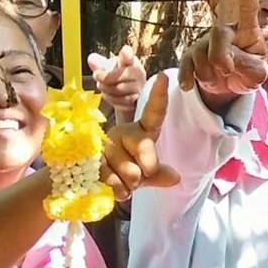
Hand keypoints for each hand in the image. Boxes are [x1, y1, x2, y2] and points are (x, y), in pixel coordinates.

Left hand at [90, 45, 146, 121]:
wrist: (127, 96)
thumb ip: (100, 63)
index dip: (127, 54)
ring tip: (102, 86)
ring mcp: (139, 88)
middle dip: (105, 77)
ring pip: (119, 89)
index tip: (125, 54)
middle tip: (96, 75)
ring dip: (106, 89)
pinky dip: (111, 99)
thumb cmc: (117, 78)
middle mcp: (138, 73)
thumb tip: (91, 58)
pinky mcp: (137, 101)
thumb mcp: (108, 68)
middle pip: (122, 74)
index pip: (129, 55)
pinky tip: (108, 95)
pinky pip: (122, 101)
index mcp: (131, 61)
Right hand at [101, 77, 181, 199]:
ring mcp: (106, 145)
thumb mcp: (147, 175)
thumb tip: (175, 177)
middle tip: (143, 174)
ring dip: (131, 183)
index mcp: (141, 131)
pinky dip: (119, 191)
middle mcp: (124, 133)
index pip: (153, 113)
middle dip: (148, 166)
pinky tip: (112, 186)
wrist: (94, 183)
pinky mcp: (92, 159)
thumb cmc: (125, 173)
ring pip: (131, 171)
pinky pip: (114, 182)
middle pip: (144, 147)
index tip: (163, 76)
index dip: (158, 95)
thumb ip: (160, 175)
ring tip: (122, 179)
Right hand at [178, 0, 267, 101]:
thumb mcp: (257, 74)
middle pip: (218, 33)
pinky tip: (188, 85)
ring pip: (201, 53)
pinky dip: (188, 78)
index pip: (248, 8)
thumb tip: (225, 60)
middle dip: (220, 57)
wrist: (230, 86)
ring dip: (209, 73)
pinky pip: (185, 64)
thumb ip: (246, 65)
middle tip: (227, 72)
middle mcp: (226, 31)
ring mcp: (206, 41)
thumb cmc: (249, 73)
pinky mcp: (192, 54)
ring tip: (220, 78)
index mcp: (248, 31)